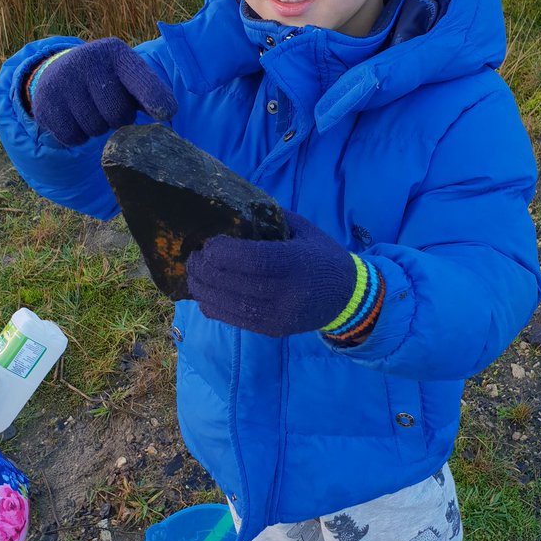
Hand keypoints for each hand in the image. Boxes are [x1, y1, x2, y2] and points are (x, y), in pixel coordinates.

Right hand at [27, 38, 177, 146]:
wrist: (58, 73)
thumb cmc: (106, 81)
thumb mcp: (129, 78)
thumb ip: (150, 93)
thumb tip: (167, 113)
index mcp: (116, 53)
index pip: (141, 80)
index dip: (156, 98)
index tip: (167, 113)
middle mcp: (89, 60)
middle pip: (118, 115)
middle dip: (117, 119)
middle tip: (107, 106)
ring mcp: (64, 79)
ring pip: (95, 129)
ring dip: (97, 128)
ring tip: (89, 108)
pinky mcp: (45, 100)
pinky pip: (73, 137)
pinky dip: (77, 136)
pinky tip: (73, 117)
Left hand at [186, 211, 357, 336]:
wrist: (347, 299)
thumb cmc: (322, 257)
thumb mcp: (303, 230)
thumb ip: (268, 219)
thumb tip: (228, 209)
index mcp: (296, 263)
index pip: (251, 260)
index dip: (221, 252)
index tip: (208, 243)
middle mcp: (287, 294)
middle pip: (232, 283)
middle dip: (204, 269)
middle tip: (194, 255)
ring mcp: (278, 316)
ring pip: (225, 305)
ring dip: (201, 288)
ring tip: (194, 272)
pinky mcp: (271, 330)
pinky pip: (231, 319)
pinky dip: (211, 304)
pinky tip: (205, 291)